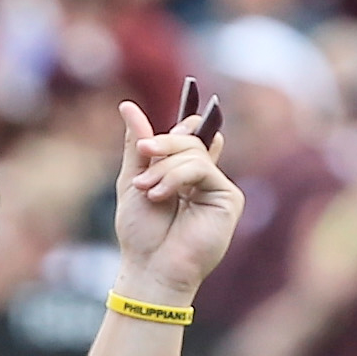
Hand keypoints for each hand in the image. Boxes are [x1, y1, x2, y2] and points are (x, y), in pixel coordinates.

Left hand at [113, 83, 243, 306]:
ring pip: (195, 152)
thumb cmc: (141, 234)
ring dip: (164, 167)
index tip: (189, 87)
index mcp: (183, 174)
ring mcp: (218, 187)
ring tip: (147, 190)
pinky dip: (177, 177)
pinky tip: (162, 195)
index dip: (185, 120)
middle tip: (143, 153)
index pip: (188, 137)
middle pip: (190, 140)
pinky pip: (203, 168)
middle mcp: (204, 178)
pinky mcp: (229, 198)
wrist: (150, 268)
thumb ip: (137, 145)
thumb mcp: (133, 181)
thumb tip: (127, 105)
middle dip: (163, 144)